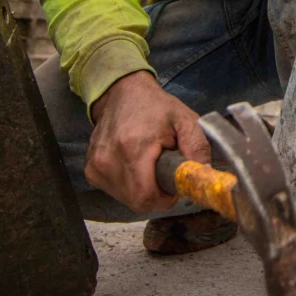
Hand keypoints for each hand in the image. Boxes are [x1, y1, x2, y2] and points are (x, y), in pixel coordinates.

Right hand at [85, 70, 210, 213]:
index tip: (174, 185)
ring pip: (125, 199)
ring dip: (142, 190)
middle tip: (164, 173)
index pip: (146, 197)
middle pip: (137, 201)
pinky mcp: (90, 170)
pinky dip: (129, 185)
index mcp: (133, 148)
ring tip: (150, 165)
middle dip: (156, 195)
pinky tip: (135, 165)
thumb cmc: (157, 107)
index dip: (164, 198)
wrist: (123, 93)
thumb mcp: (185, 120)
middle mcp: (109, 160)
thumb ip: (197, 148)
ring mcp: (96, 166)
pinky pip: (115, 191)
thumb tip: (204, 176)